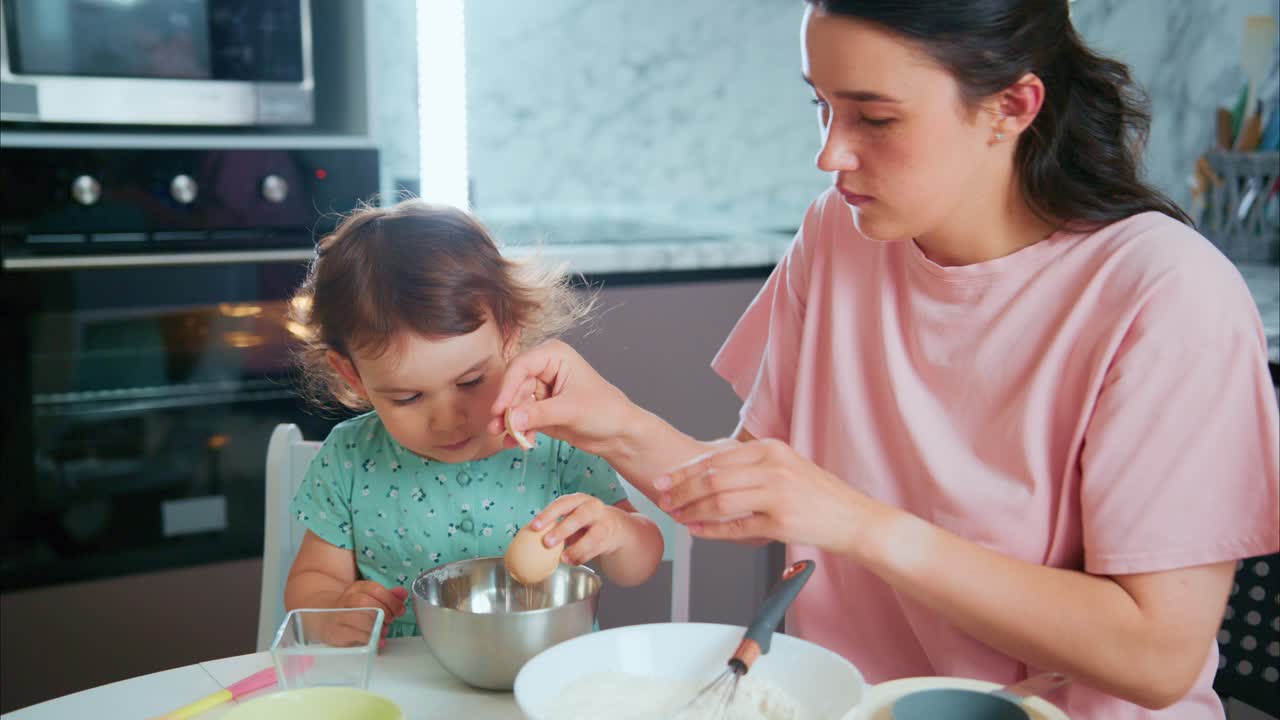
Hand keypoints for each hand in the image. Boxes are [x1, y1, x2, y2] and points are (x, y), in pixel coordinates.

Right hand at [323, 581, 408, 648]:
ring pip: (359, 617)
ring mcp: (339, 615)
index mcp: (358, 588)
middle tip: (390, 621)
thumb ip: (389, 597)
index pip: (375, 589)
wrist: (327, 620)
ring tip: (384, 631)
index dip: (391, 600)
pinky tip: (377, 641)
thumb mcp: (372, 600)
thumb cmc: (355, 610)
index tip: (400, 610)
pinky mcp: (336, 631)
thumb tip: (402, 593)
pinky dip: (369, 638)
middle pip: (366, 602)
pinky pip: (353, 634)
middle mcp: (347, 599)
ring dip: (376, 626)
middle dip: (383, 613)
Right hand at [487, 340, 639, 457]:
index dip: (507, 387)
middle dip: (506, 409)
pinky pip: (522, 417)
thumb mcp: (570, 410)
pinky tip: (518, 443)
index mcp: (554, 355)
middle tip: (496, 428)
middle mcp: (545, 368)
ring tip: (506, 439)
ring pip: (516, 404)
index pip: (521, 366)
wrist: (619, 434)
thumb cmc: (605, 411)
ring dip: (510, 422)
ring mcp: (542, 389)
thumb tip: (510, 419)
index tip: (499, 409)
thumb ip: (539, 414)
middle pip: (515, 386)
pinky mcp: (541, 409)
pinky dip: (519, 430)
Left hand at [529, 493, 628, 565]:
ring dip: (575, 549)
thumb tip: (527, 536)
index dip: (548, 515)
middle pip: (578, 517)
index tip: (534, 527)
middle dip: (562, 530)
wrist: (613, 526)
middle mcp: (592, 508)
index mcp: (577, 499)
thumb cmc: (582, 520)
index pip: (561, 504)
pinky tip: (572, 562)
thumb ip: (554, 522)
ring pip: (591, 537)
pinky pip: (594, 550)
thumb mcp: (570, 514)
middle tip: (547, 543)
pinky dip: (582, 558)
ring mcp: (602, 523)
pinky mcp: (607, 539)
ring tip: (562, 559)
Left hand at [656, 438, 864, 553]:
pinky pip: (736, 527)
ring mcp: (777, 494)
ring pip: (719, 500)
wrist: (855, 519)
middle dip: (680, 490)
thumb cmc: (819, 497)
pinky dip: (711, 530)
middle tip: (662, 499)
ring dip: (691, 509)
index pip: (716, 458)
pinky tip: (698, 530)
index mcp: (771, 449)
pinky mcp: (781, 522)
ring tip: (676, 516)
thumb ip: (751, 468)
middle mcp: (773, 466)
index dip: (685, 470)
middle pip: (712, 477)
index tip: (665, 479)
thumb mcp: (786, 468)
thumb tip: (707, 477)